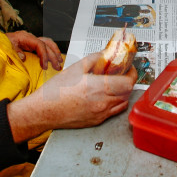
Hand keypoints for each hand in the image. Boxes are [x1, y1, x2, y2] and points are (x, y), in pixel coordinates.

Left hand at [6, 31, 62, 70]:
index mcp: (26, 37)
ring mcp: (32, 40)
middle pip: (47, 44)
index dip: (44, 56)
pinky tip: (54, 58)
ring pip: (48, 43)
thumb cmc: (2, 43)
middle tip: (57, 67)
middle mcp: (31, 38)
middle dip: (53, 56)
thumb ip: (15, 51)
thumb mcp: (6, 46)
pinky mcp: (32, 44)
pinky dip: (50, 51)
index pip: (40, 45)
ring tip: (60, 62)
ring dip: (55, 52)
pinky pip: (44, 46)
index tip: (45, 67)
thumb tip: (23, 57)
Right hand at [6, 54, 135, 142]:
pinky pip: (113, 112)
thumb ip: (94, 59)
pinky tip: (106, 96)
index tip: (129, 69)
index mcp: (97, 87)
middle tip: (122, 74)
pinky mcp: (96, 121)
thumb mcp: (75, 68)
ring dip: (123, 93)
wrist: (43, 111)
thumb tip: (105, 55)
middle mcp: (102, 103)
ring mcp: (100, 114)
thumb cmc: (55, 91)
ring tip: (115, 85)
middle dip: (128, 82)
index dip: (132, 74)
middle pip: (127, 93)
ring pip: (122, 103)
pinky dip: (116, 103)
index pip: (128, 83)